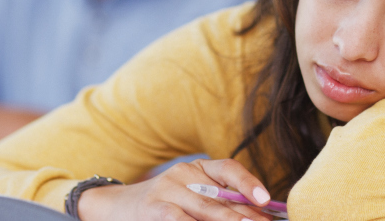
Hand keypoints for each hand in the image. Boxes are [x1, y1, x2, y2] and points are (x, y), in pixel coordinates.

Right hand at [78, 159, 274, 220]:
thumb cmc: (166, 204)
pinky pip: (181, 220)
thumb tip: (258, 214)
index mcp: (198, 168)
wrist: (118, 207)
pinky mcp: (155, 209)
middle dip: (247, 216)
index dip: (249, 183)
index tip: (266, 200)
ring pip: (206, 211)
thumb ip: (221, 201)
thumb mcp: (192, 194)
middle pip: (222, 197)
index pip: (229, 169)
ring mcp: (167, 191)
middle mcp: (183, 174)